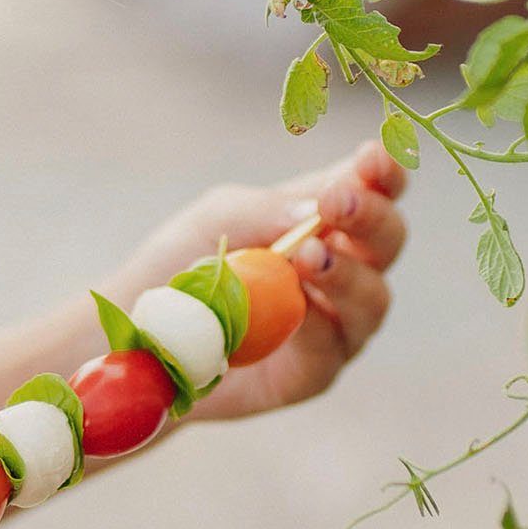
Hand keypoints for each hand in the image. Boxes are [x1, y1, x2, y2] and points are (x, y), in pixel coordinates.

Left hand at [110, 139, 409, 425]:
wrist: (139, 333)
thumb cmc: (184, 263)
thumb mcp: (218, 219)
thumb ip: (266, 210)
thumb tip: (315, 210)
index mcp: (324, 220)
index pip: (373, 189)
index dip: (384, 173)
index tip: (374, 156)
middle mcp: (343, 269)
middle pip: (388, 240)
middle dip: (371, 217)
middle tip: (337, 203)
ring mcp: (335, 323)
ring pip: (372, 298)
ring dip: (346, 273)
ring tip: (309, 256)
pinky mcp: (314, 372)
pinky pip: (330, 346)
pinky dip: (313, 323)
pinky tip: (294, 306)